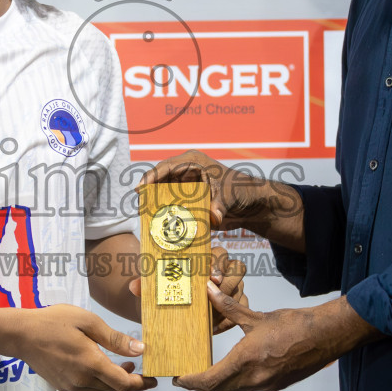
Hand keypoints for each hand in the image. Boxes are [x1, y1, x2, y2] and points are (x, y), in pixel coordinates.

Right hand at [11, 304, 157, 390]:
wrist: (21, 335)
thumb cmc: (54, 322)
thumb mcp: (88, 322)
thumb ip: (115, 339)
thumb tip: (140, 350)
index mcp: (91, 363)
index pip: (124, 383)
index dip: (142, 384)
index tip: (154, 380)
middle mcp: (82, 380)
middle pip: (115, 389)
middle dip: (130, 381)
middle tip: (137, 366)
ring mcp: (71, 386)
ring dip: (115, 382)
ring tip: (121, 364)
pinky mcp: (63, 387)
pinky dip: (101, 384)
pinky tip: (100, 369)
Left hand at [125, 244, 245, 332]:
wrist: (167, 306)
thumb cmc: (164, 290)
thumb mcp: (153, 286)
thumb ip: (145, 284)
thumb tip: (135, 286)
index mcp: (205, 258)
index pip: (219, 252)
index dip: (218, 263)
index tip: (210, 276)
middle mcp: (223, 270)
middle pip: (237, 267)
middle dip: (226, 282)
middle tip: (212, 295)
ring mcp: (232, 287)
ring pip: (240, 289)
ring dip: (227, 301)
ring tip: (210, 314)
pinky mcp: (236, 306)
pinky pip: (241, 311)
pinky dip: (228, 319)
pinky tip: (213, 327)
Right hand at [139, 150, 295, 232]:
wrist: (251, 205)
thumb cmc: (242, 190)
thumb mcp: (231, 195)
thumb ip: (220, 205)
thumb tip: (214, 217)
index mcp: (193, 162)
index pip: (166, 166)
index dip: (151, 176)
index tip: (141, 188)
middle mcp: (185, 174)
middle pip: (159, 181)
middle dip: (149, 194)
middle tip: (140, 208)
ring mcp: (184, 188)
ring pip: (163, 195)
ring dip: (155, 207)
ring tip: (146, 220)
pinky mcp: (186, 203)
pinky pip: (171, 208)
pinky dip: (166, 217)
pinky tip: (159, 227)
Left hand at [174, 290, 376, 390]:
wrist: (326, 336)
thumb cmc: (293, 325)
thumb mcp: (257, 316)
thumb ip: (229, 308)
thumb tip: (209, 291)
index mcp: (245, 361)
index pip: (209, 381)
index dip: (190, 382)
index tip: (178, 379)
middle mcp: (254, 378)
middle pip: (218, 388)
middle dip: (201, 384)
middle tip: (187, 376)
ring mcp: (266, 384)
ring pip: (234, 389)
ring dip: (218, 384)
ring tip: (206, 372)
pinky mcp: (277, 384)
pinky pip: (249, 387)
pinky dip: (236, 381)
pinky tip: (235, 369)